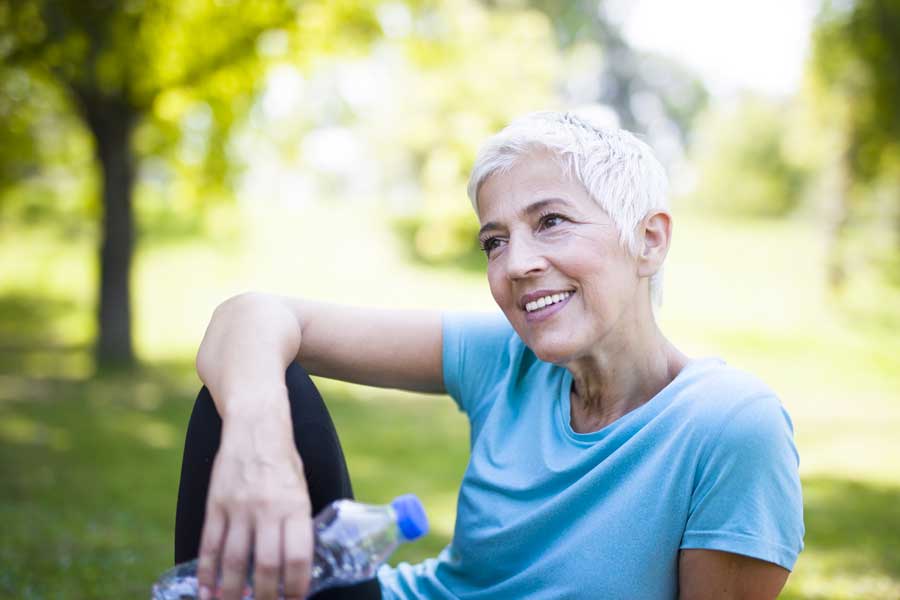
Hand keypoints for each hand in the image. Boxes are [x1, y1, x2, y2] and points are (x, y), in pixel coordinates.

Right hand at [196, 412, 312, 599]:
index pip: (298, 557)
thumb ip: (297, 523)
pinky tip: (207, 592)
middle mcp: (268, 509)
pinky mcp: (216, 503)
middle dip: (264, 597)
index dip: (296, 587)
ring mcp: (239, 507)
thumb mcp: (301, 489)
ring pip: (233, 561)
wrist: (256, 425)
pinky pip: (209, 545)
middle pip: (264, 565)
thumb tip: (294, 565)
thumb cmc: (284, 461)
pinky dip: (206, 573)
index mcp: (296, 506)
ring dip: (232, 592)